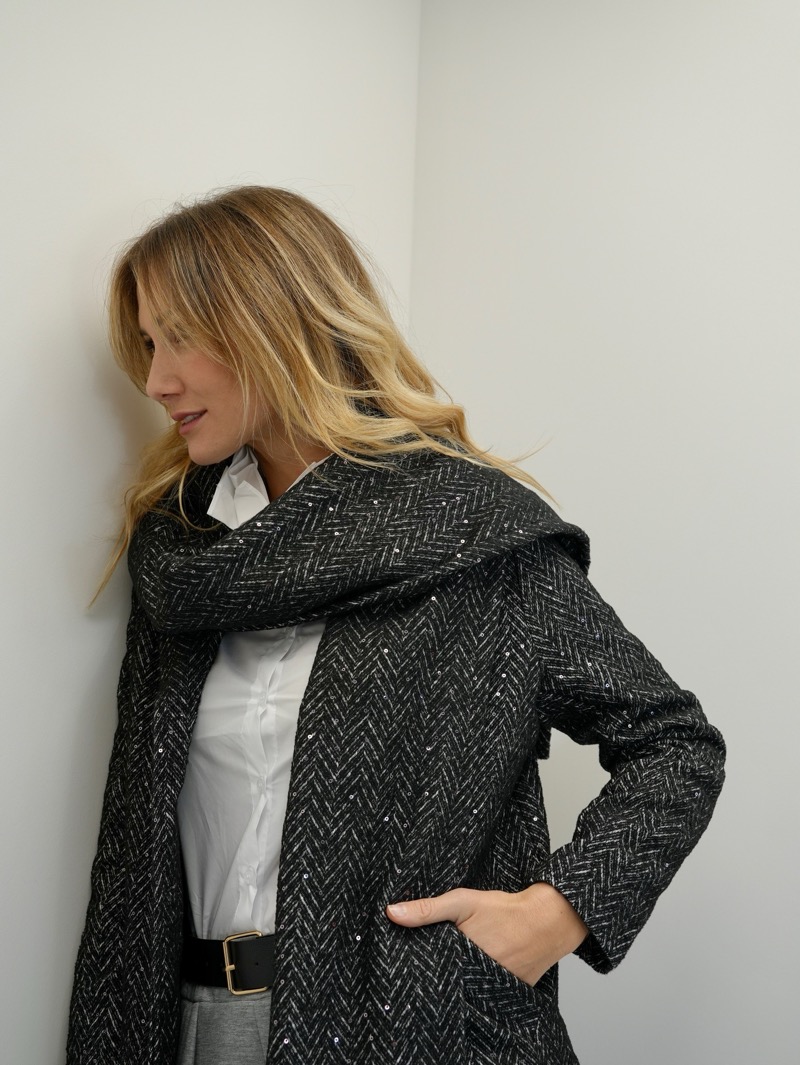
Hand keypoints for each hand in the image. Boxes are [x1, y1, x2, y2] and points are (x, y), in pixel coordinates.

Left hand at [386, 883, 587, 985]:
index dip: (419, 965)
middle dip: (437, 972)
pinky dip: (476, 982)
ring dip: (457, 978)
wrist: (548, 920)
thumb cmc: (505, 910)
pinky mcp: (505, 995)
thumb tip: (391, 913)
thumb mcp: (463, 902)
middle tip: (435, 958)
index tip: (409, 958)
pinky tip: (474, 969)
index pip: (430, 970)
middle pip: (446, 980)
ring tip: (456, 963)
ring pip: (464, 988)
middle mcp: (475, 981)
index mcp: (460, 959)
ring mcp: (491, 991)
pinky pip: (483, 992)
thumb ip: (427, 909)